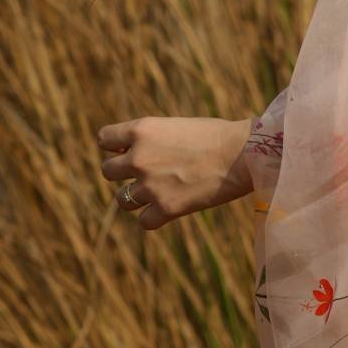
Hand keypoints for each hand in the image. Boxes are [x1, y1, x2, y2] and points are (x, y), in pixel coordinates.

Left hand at [96, 115, 255, 231]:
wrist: (243, 155)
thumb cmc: (217, 136)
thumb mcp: (177, 126)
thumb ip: (151, 140)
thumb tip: (131, 156)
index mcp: (141, 130)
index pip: (104, 139)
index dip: (116, 146)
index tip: (131, 150)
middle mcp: (139, 157)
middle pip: (108, 171)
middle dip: (123, 173)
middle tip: (146, 174)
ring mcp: (150, 185)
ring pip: (122, 200)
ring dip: (134, 198)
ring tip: (156, 193)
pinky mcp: (166, 208)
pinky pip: (144, 221)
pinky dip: (153, 218)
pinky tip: (168, 209)